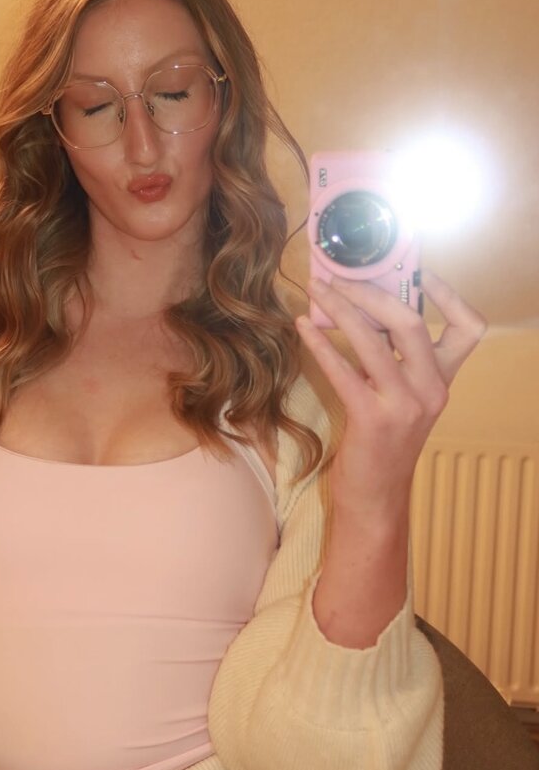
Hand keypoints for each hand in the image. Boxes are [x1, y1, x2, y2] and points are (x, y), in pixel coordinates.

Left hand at [295, 271, 486, 524]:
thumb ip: (395, 359)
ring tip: (317, 291)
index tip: (419, 271)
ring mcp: (404, 405)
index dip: (448, 295)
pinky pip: (343, 370)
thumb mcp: (403, 398)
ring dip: (341, 308)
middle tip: (339, 277)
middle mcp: (431, 389)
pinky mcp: (372, 420)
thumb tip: (362, 309)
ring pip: (374, 340)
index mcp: (442, 380)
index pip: (468, 328)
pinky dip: (320, 343)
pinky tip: (302, 327)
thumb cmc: (383, 443)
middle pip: (411, 321)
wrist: (376, 498)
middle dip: (371, 291)